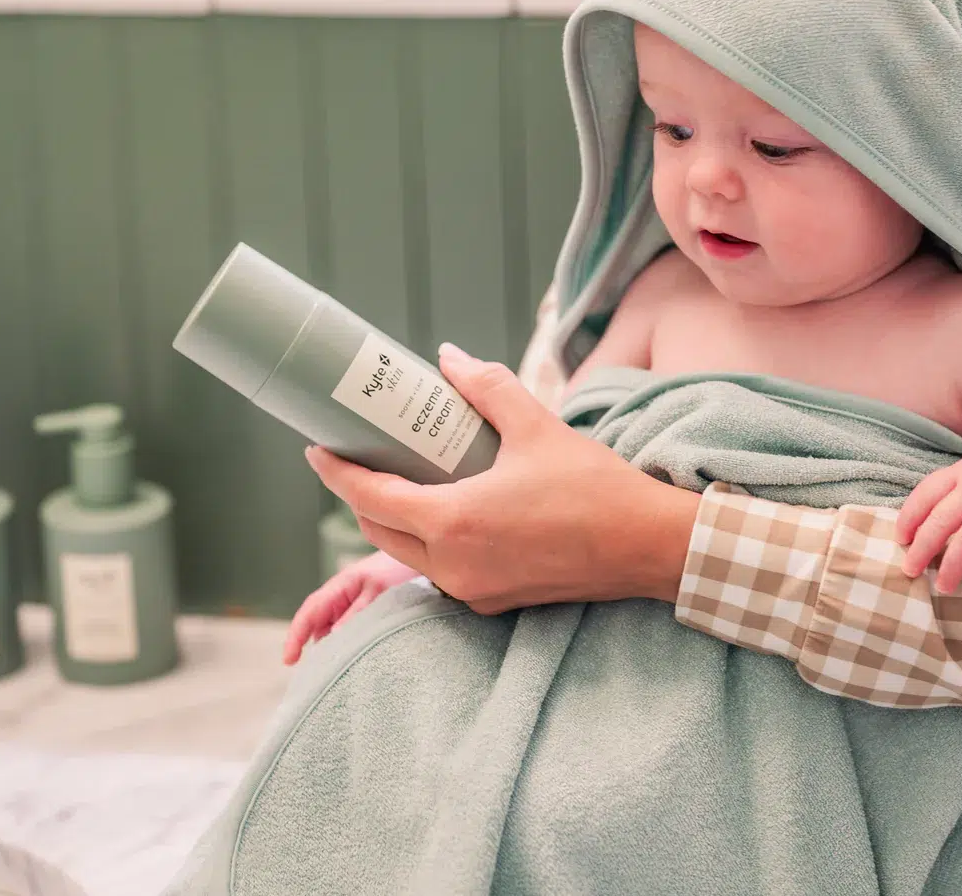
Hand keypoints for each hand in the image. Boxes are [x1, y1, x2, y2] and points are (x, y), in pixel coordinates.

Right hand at [282, 549, 415, 664]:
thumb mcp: (379, 591)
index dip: (296, 636)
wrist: (413, 558)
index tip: (289, 660)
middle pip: (315, 625)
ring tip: (335, 671)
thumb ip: (357, 612)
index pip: (309, 612)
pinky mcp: (357, 613)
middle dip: (309, 647)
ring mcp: (346, 605)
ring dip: (329, 648)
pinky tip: (351, 659)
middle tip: (315, 676)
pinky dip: (343, 644)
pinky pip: (343, 631)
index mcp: (339, 586)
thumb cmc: (396, 570)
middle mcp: (338, 596)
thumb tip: (333, 636)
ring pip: (329, 630)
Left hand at [305, 344, 700, 614]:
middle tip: (364, 456)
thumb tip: (449, 358)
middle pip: (380, 530)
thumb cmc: (594, 486)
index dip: (337, 472)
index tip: (317, 448)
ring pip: (409, 554)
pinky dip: (432, 540)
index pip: (370, 498)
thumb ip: (487, 387)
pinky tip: (452, 510)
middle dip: (362, 495)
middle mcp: (453, 566)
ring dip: (397, 519)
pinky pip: (442, 570)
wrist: (645, 546)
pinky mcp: (494, 602)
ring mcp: (472, 590)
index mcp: (455, 521)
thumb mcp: (537, 426)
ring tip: (407, 477)